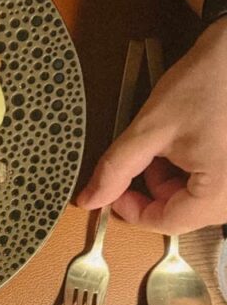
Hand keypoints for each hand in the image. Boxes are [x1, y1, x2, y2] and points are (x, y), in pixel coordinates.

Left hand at [78, 17, 226, 233]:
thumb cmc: (208, 81)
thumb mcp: (151, 128)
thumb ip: (116, 168)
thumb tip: (90, 199)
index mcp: (221, 190)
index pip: (167, 222)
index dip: (133, 209)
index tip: (115, 192)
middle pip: (184, 212)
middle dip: (155, 191)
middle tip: (145, 159)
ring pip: (197, 200)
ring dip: (172, 181)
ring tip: (169, 145)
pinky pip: (213, 185)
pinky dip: (192, 172)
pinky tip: (186, 145)